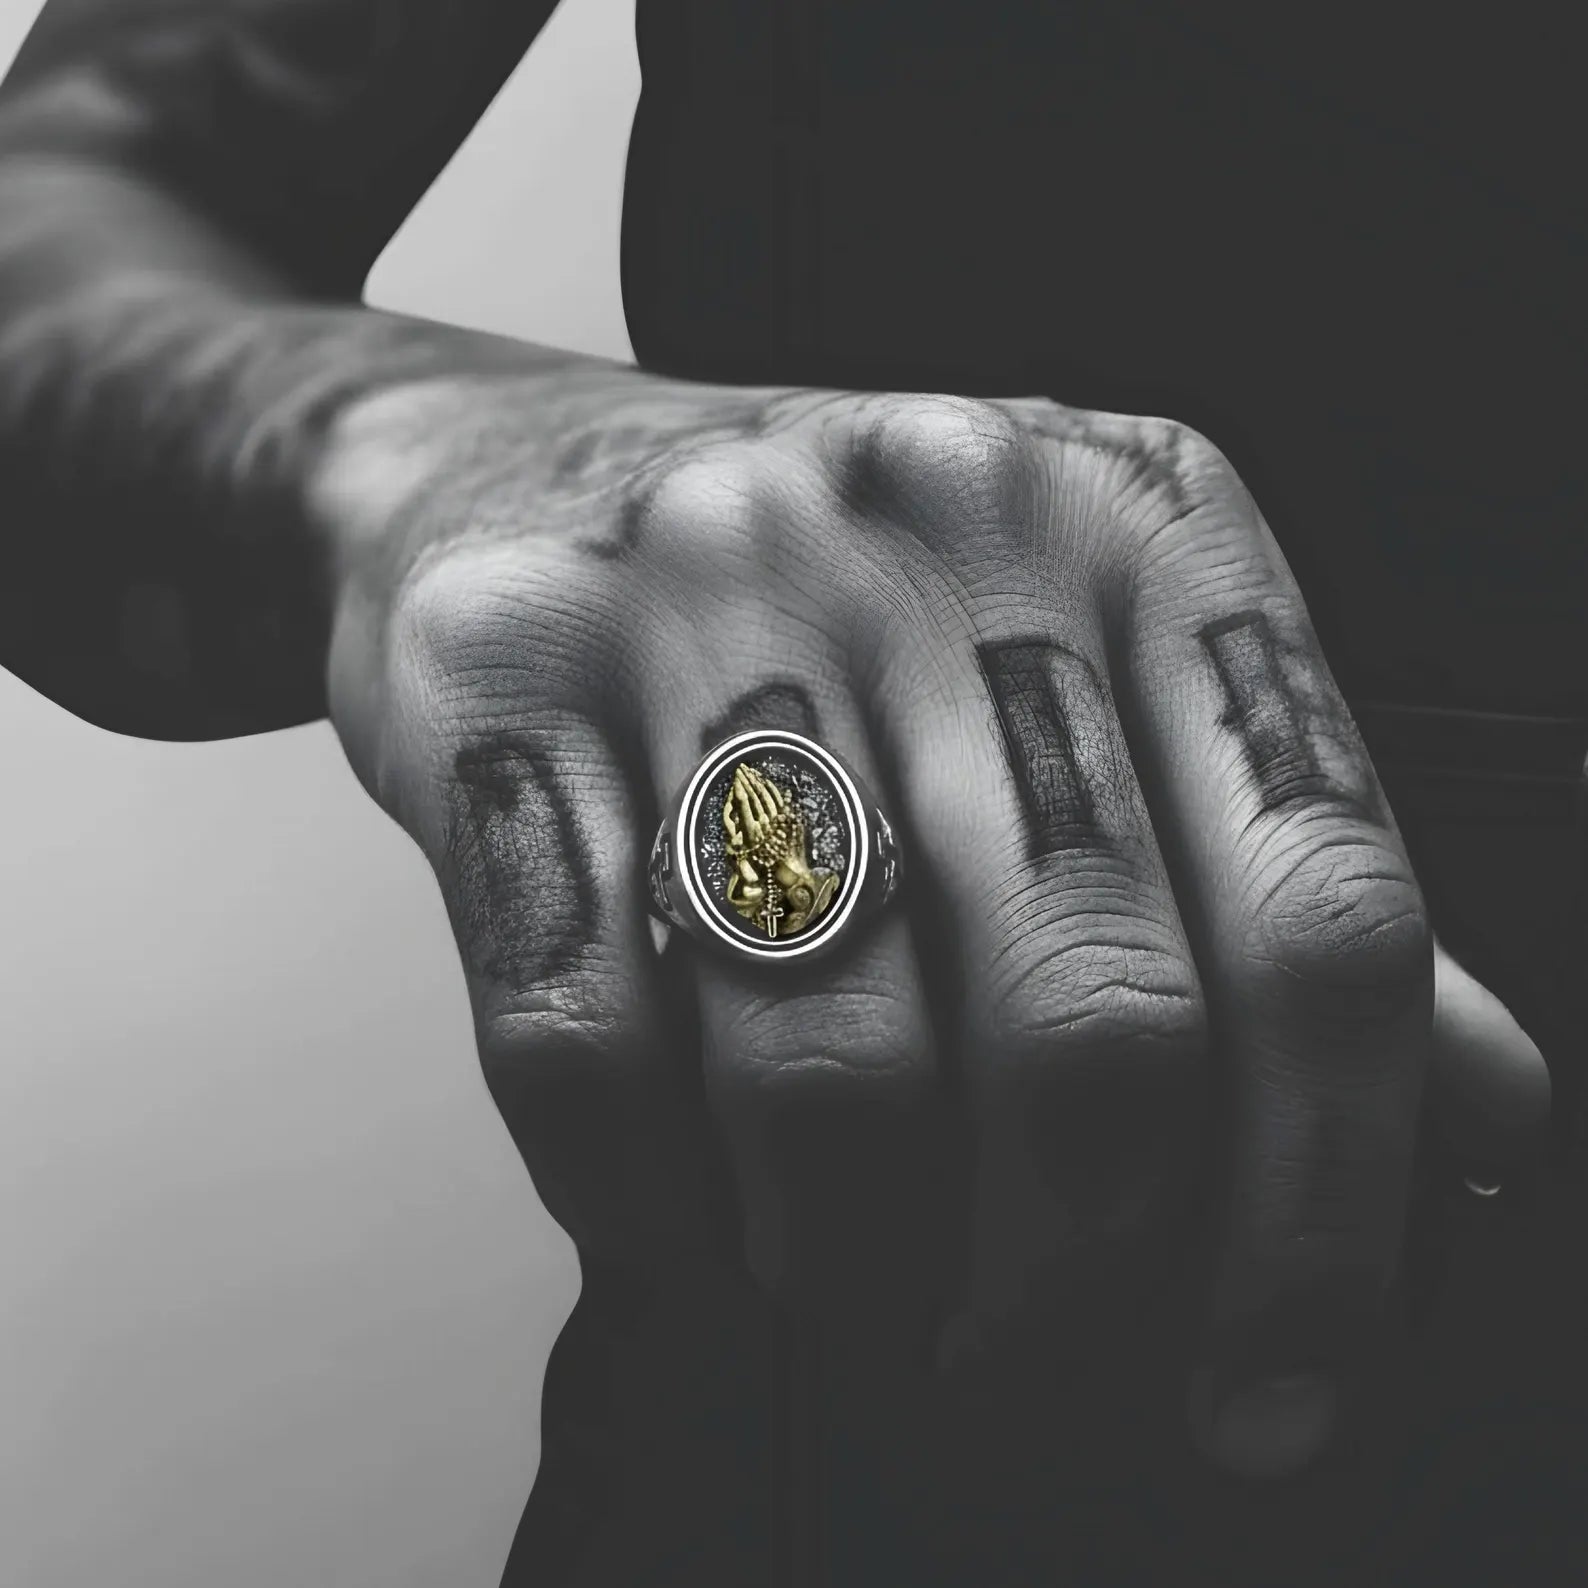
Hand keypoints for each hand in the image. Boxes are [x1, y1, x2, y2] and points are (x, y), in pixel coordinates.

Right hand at [310, 363, 1548, 1475]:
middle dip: (1053, 1268)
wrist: (523, 472)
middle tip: (999, 1321)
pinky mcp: (499, 680)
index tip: (1268, 1384)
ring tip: (840, 1264)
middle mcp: (940, 537)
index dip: (1324, 1205)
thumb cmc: (835, 600)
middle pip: (1088, 1018)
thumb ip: (1268, 884)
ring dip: (844, 1252)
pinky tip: (682, 1199)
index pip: (1325, 910)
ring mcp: (704, 593)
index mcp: (1145, 536)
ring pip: (824, 1059)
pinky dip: (647, 1193)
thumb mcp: (1095, 677)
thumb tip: (1459, 1113)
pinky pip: (581, 1035)